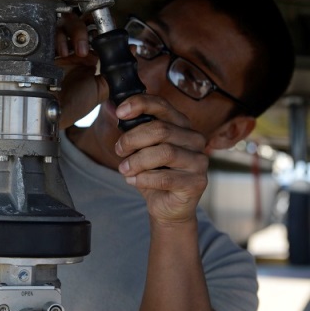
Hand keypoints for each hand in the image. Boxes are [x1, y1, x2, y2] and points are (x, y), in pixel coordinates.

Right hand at [55, 13, 107, 128]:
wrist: (53, 114)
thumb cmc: (74, 106)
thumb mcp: (101, 90)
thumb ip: (116, 72)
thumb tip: (133, 50)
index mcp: (86, 58)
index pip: (96, 33)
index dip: (103, 32)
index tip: (109, 39)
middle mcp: (72, 50)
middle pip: (82, 22)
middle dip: (88, 29)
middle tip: (91, 43)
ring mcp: (58, 48)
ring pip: (68, 21)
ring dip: (77, 32)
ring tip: (80, 52)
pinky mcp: (45, 48)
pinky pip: (52, 30)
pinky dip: (61, 37)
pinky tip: (64, 53)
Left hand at [113, 94, 208, 224]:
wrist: (166, 206)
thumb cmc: (153, 173)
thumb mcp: (139, 148)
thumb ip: (130, 129)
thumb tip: (109, 108)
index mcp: (181, 124)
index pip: (162, 105)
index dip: (140, 104)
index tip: (120, 112)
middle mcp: (194, 139)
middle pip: (160, 130)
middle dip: (132, 139)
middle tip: (119, 150)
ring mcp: (199, 161)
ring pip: (164, 153)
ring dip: (137, 161)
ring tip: (124, 169)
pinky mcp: (197, 183)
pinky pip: (165, 178)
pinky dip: (143, 179)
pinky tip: (133, 181)